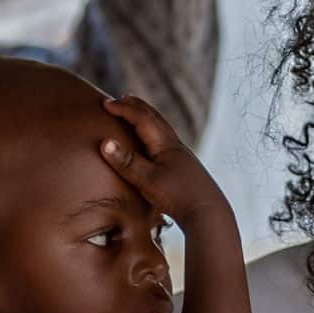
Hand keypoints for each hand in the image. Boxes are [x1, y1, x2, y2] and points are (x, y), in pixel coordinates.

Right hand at [99, 95, 228, 224]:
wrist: (208, 213)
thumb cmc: (178, 197)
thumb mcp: (147, 180)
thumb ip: (127, 162)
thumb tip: (105, 142)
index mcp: (165, 143)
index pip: (142, 118)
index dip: (123, 109)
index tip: (106, 103)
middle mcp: (175, 145)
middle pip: (155, 118)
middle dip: (137, 107)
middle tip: (122, 98)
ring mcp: (181, 156)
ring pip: (162, 129)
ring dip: (148, 118)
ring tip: (138, 115)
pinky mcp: (184, 167)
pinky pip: (166, 141)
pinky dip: (155, 133)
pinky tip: (155, 145)